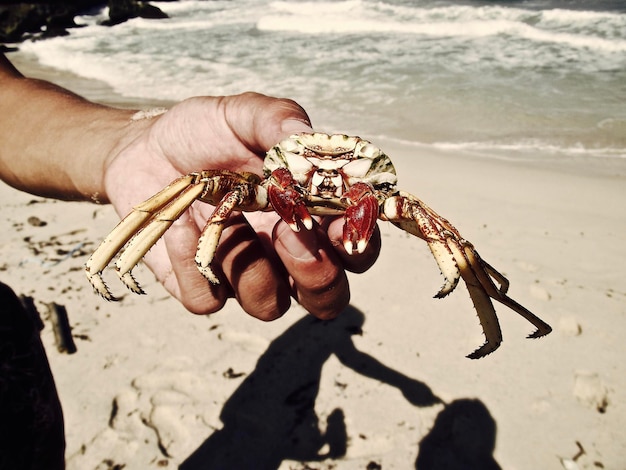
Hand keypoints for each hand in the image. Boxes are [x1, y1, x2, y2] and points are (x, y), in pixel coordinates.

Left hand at [104, 93, 380, 319]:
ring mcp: (244, 273)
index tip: (342, 226)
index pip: (354, 245)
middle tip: (288, 232)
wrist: (145, 151)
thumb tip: (305, 136)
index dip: (358, 243)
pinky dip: (193, 263)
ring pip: (271, 306)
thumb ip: (277, 120)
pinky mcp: (201, 286)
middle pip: (327, 296)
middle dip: (316, 274)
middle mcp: (285, 253)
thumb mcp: (241, 114)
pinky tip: (181, 225)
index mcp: (309, 213)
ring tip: (227, 219)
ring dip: (251, 269)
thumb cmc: (205, 133)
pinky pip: (207, 299)